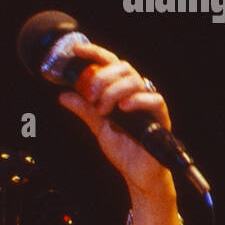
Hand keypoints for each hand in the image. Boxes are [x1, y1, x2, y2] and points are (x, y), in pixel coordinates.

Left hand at [56, 42, 175, 197]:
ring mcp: (149, 103)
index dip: (95, 53)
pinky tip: (122, 108)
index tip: (76, 51)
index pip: (111, 64)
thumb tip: (64, 95)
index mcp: (122, 91)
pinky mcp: (160, 117)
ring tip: (103, 109)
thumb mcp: (98, 126)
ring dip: (113, 91)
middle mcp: (137, 93)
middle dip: (101, 77)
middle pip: (123, 67)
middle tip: (89, 96)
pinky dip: (136, 100)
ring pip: (135, 81)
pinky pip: (153, 99)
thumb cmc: (124, 149)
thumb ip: (84, 109)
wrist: (137, 174)